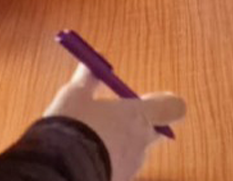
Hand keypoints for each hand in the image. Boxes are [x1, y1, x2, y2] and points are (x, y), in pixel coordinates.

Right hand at [43, 64, 185, 180]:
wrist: (58, 170)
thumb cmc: (70, 127)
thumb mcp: (74, 95)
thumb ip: (88, 79)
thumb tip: (92, 62)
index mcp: (139, 115)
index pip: (173, 108)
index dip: (164, 104)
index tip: (149, 101)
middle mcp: (142, 141)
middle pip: (154, 131)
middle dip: (139, 126)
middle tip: (114, 122)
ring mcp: (132, 165)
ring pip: (134, 152)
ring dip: (119, 146)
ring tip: (90, 143)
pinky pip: (119, 169)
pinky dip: (108, 164)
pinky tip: (85, 161)